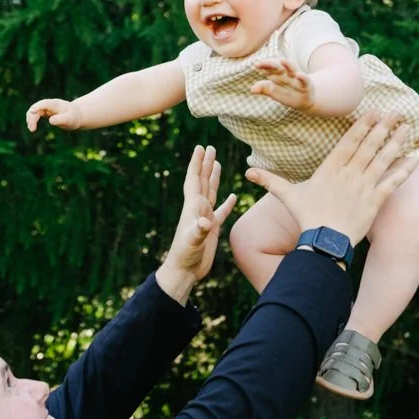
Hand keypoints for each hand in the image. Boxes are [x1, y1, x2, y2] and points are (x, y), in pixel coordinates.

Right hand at [26, 97, 82, 131]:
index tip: (32, 117)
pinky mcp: (45, 111)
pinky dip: (32, 119)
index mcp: (55, 104)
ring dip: (30, 119)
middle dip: (32, 117)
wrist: (77, 115)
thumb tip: (50, 121)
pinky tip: (32, 127)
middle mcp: (49, 104)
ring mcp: (46, 107)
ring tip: (32, 129)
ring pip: (34, 110)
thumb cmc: (73, 118)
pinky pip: (35, 114)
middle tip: (32, 129)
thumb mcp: (69, 120)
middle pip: (36, 107)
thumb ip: (61, 119)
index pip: (43, 104)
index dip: (36, 109)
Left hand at [156, 145, 236, 303]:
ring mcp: (205, 218)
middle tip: (210, 147)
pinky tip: (233, 196)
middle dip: (206, 164)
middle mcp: (198, 209)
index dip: (196, 163)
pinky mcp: (212, 229)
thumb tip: (206, 222)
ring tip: (217, 163)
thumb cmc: (185, 255)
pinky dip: (227, 203)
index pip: (194, 179)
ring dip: (213, 177)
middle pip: (202, 181)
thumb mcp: (193, 241)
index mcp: (193, 206)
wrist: (185, 271)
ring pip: (211, 192)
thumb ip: (199, 230)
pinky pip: (221, 211)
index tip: (200, 147)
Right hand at [245, 114, 415, 244]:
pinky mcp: (375, 201)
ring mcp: (364, 186)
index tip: (374, 112)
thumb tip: (247, 173)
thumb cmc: (306, 217)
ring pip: (383, 159)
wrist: (323, 240)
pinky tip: (415, 160)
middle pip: (369, 145)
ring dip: (395, 142)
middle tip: (395, 113)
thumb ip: (271, 181)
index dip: (363, 125)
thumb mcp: (288, 196)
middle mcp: (350, 173)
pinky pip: (393, 183)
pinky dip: (404, 171)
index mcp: (331, 168)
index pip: (350, 141)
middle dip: (383, 127)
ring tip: (405, 128)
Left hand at [251, 58, 313, 110]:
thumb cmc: (288, 93)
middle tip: (260, 63)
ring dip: (287, 64)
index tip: (256, 65)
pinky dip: (302, 77)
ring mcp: (297, 78)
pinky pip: (305, 79)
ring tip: (282, 60)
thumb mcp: (275, 92)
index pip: (270, 68)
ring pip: (292, 69)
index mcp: (279, 73)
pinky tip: (298, 75)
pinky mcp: (307, 84)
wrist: (304, 100)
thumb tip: (252, 89)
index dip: (264, 66)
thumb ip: (264, 89)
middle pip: (279, 66)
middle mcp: (287, 73)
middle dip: (270, 64)